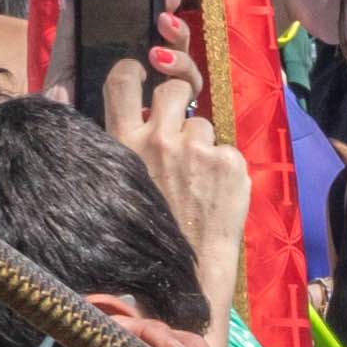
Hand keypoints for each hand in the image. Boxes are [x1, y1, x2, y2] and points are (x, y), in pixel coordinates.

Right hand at [99, 51, 253, 303]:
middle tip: (179, 132)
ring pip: (203, 124)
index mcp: (122, 141)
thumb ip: (122, 143)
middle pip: (175, 88)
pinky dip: (225, 169)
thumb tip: (129, 111)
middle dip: (179, 100)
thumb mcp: (118, 183)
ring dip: (202, 145)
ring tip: (193, 183)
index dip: (134, 70)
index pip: (122, 79)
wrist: (183, 275)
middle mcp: (158, 138)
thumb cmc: (148, 231)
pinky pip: (227, 149)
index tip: (141, 72)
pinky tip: (214, 195)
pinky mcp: (229, 163)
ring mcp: (197, 149)